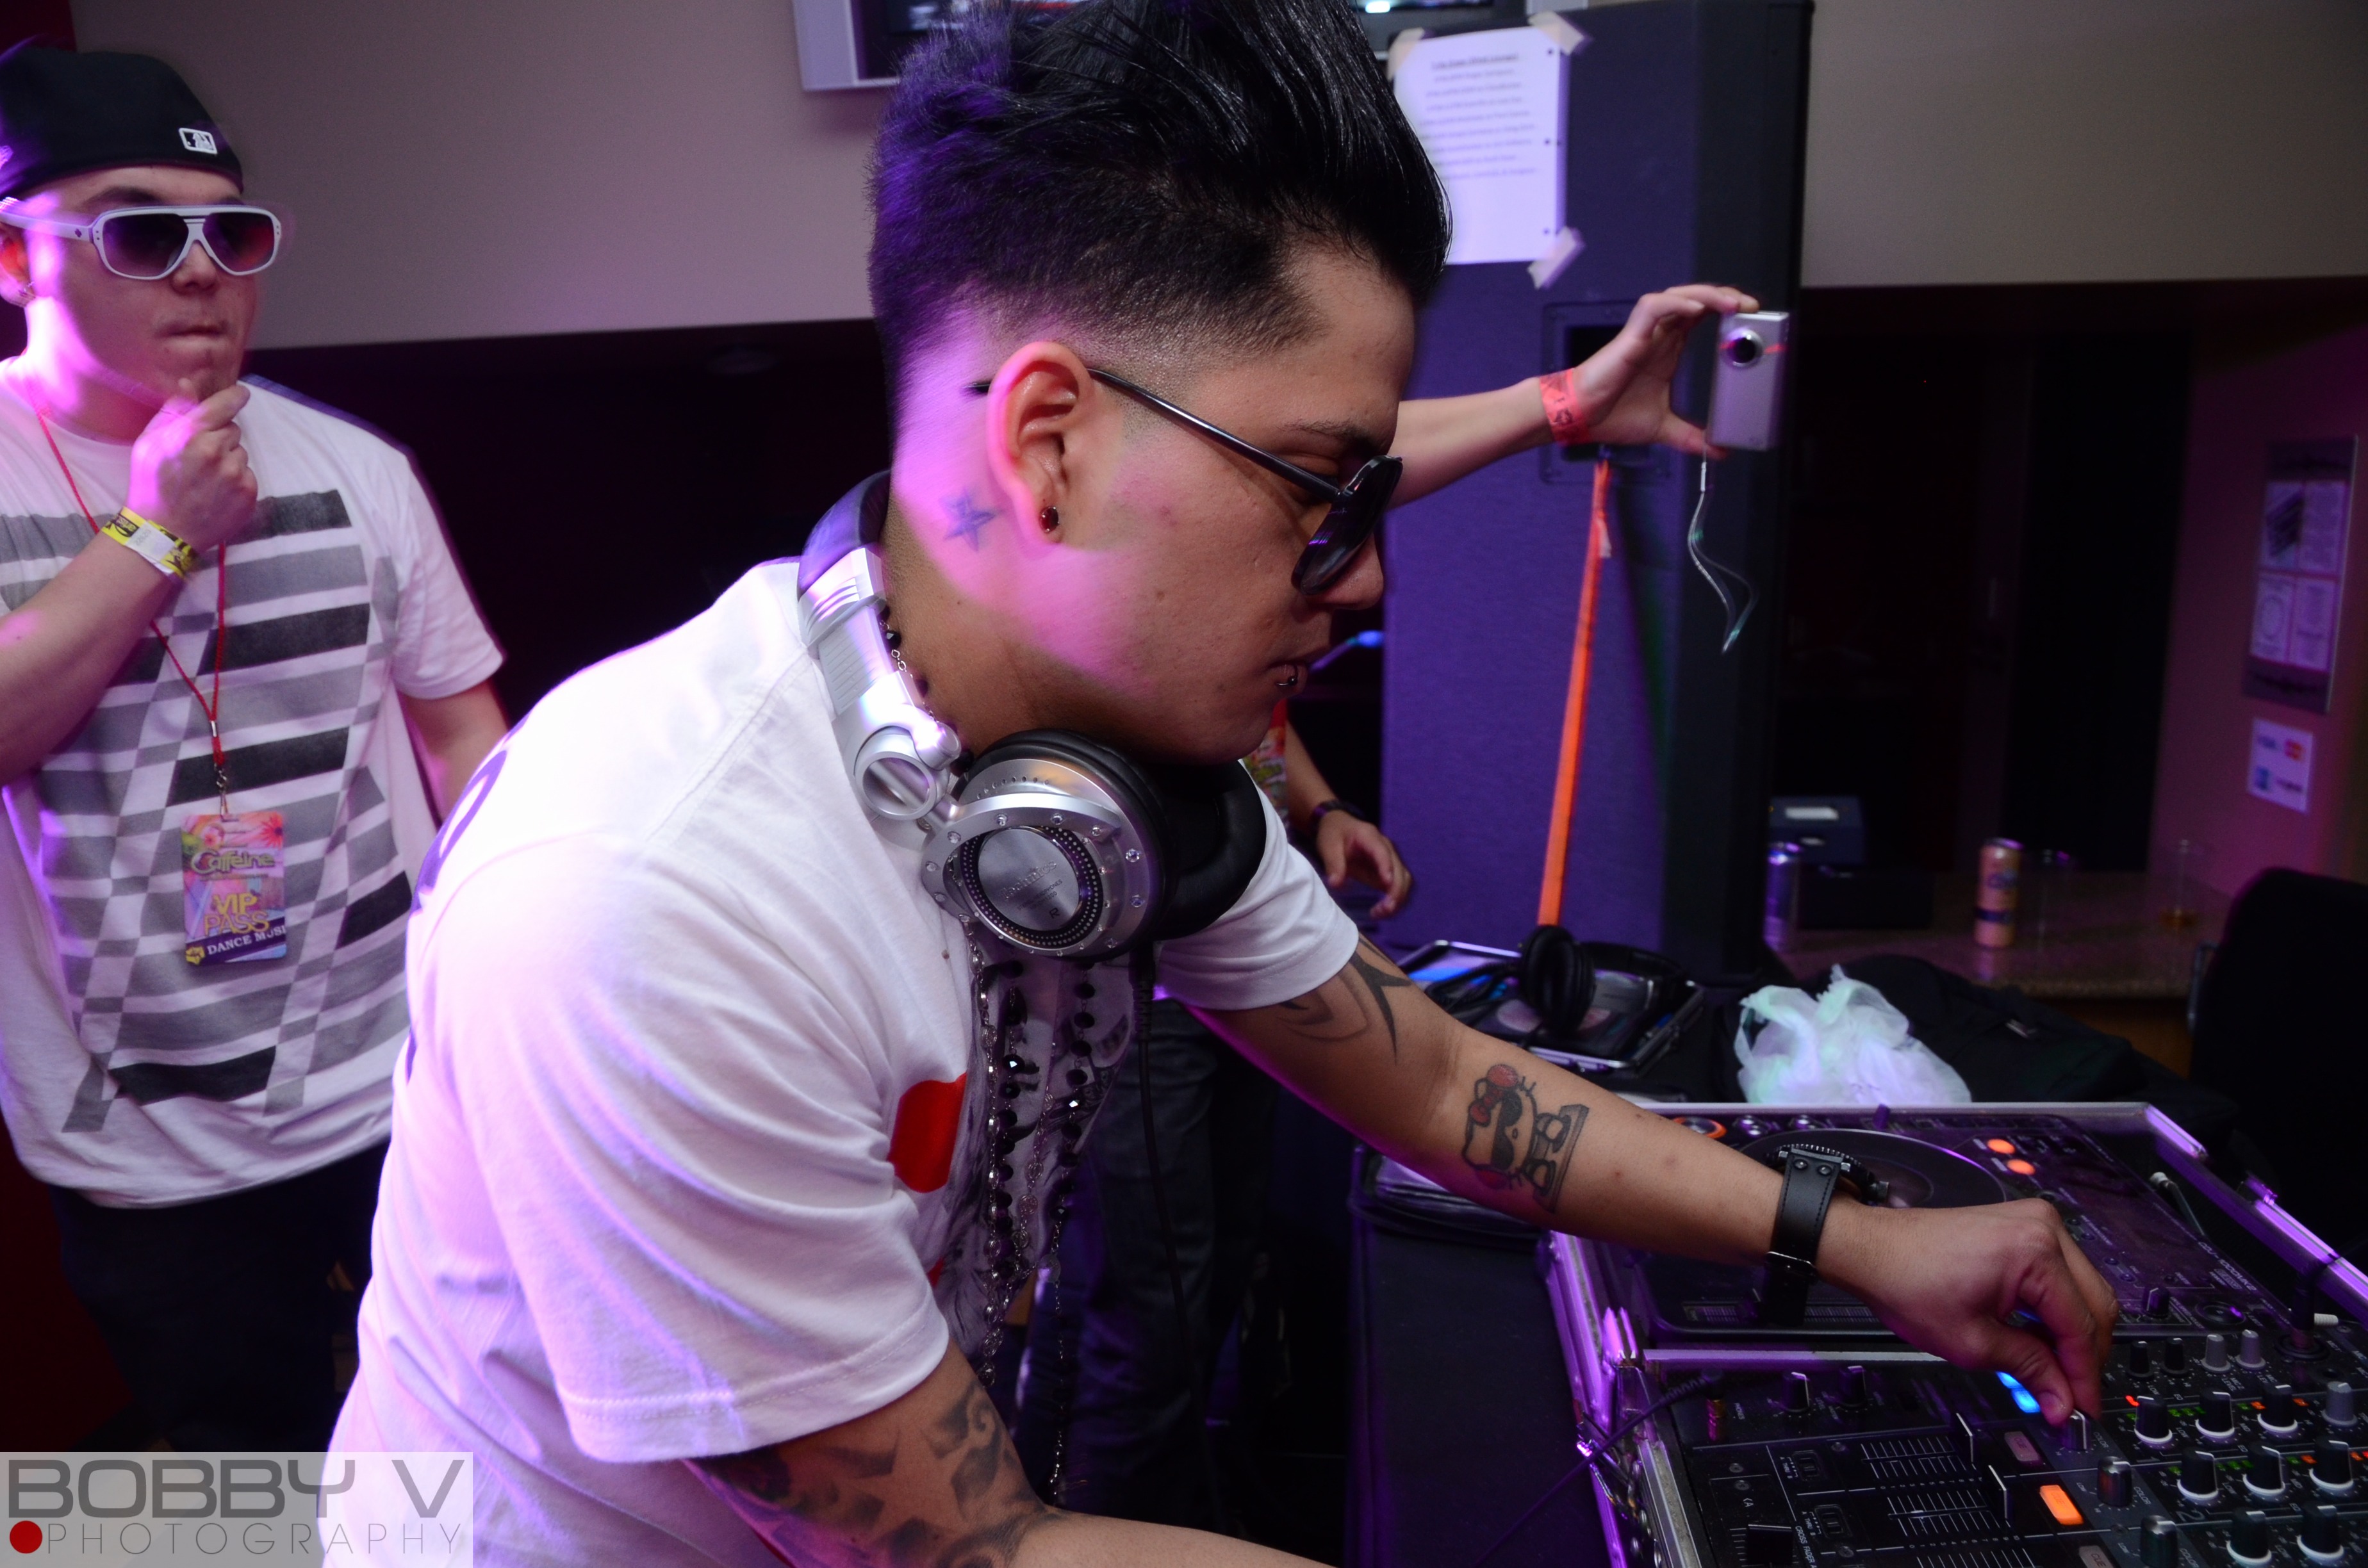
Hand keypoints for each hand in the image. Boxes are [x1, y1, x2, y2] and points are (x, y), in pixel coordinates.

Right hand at [126, 380, 256, 550]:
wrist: (163, 531)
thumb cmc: (151, 483)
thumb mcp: (150, 442)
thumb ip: (173, 411)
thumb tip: (190, 383)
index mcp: (190, 434)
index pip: (225, 404)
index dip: (235, 397)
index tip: (241, 394)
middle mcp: (216, 451)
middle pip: (233, 429)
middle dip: (219, 437)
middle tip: (199, 455)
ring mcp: (235, 474)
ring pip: (241, 452)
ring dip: (228, 459)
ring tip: (206, 477)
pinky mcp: (248, 493)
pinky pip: (248, 474)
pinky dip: (236, 480)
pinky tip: (216, 491)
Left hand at [1313, 809, 1413, 917]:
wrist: (1340, 826)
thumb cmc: (1334, 834)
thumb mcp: (1328, 846)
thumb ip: (1333, 863)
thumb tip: (1336, 884)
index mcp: (1371, 837)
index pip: (1383, 853)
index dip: (1387, 868)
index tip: (1386, 884)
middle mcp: (1387, 848)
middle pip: (1400, 870)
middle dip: (1396, 892)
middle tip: (1383, 911)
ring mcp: (1391, 859)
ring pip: (1404, 880)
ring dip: (1398, 899)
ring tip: (1381, 913)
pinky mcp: (1389, 870)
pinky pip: (1399, 885)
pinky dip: (1395, 900)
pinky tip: (1382, 911)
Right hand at [1563, 284, 1758, 454]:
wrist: (1580, 417)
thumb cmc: (1611, 414)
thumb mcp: (1664, 428)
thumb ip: (1692, 437)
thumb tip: (1718, 451)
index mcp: (1668, 349)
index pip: (1702, 316)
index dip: (1726, 310)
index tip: (1751, 318)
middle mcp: (1659, 335)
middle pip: (1696, 299)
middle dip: (1726, 297)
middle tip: (1751, 305)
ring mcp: (1645, 332)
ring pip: (1678, 295)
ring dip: (1707, 294)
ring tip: (1731, 303)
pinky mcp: (1630, 335)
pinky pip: (1655, 307)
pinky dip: (1677, 304)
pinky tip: (1696, 309)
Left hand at [1818, 1196, 2118, 1422]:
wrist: (1870, 1249)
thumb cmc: (1905, 1279)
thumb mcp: (1973, 1342)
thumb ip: (2030, 1371)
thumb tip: (2063, 1400)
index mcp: (2036, 1252)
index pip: (2082, 1327)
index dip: (2085, 1377)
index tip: (2083, 1409)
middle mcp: (2044, 1228)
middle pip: (2096, 1305)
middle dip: (2085, 1356)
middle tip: (2071, 1397)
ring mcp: (2035, 1224)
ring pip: (2083, 1291)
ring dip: (2073, 1334)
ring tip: (2050, 1372)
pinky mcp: (2024, 1230)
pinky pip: (2061, 1276)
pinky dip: (2056, 1311)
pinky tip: (2038, 1339)